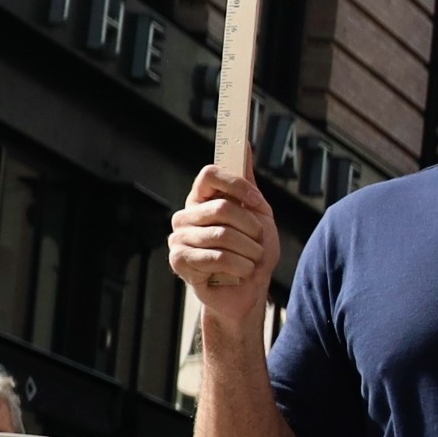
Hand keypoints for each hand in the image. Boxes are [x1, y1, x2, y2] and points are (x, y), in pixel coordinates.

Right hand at [168, 166, 280, 331]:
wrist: (249, 291)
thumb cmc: (253, 252)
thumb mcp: (258, 214)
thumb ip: (248, 183)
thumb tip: (245, 144)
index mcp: (202, 200)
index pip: (210, 173)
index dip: (238, 186)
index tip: (258, 203)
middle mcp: (185, 215)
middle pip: (223, 208)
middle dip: (252, 229)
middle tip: (257, 243)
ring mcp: (179, 238)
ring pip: (223, 235)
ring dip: (249, 251)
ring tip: (250, 260)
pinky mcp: (179, 261)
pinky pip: (217, 257)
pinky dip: (240, 267)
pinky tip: (240, 273)